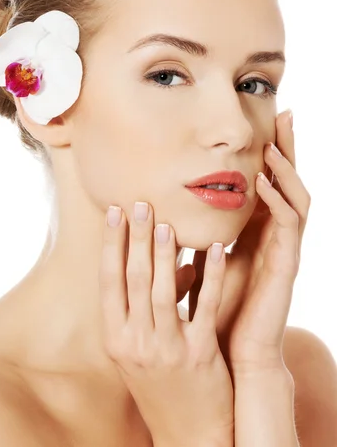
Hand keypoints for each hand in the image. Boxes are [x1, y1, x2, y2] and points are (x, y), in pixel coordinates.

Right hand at [99, 201, 233, 445]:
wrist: (188, 434)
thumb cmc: (162, 384)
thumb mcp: (141, 349)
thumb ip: (147, 306)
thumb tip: (175, 261)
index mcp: (115, 338)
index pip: (109, 281)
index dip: (111, 244)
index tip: (114, 211)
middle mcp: (135, 342)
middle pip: (134, 279)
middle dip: (135, 237)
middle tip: (140, 202)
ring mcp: (166, 349)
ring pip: (163, 290)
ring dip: (164, 252)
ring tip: (167, 221)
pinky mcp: (199, 355)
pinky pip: (205, 306)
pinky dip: (211, 276)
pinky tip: (216, 250)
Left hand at [189, 110, 310, 379]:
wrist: (233, 353)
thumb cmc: (218, 310)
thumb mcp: (205, 265)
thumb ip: (199, 239)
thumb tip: (169, 215)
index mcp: (257, 233)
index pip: (268, 182)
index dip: (268, 152)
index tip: (263, 120)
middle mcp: (274, 235)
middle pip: (287, 181)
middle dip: (286, 147)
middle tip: (284, 112)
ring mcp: (283, 248)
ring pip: (295, 196)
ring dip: (286, 167)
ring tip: (274, 141)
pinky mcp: (286, 264)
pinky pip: (289, 224)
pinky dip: (278, 199)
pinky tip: (264, 181)